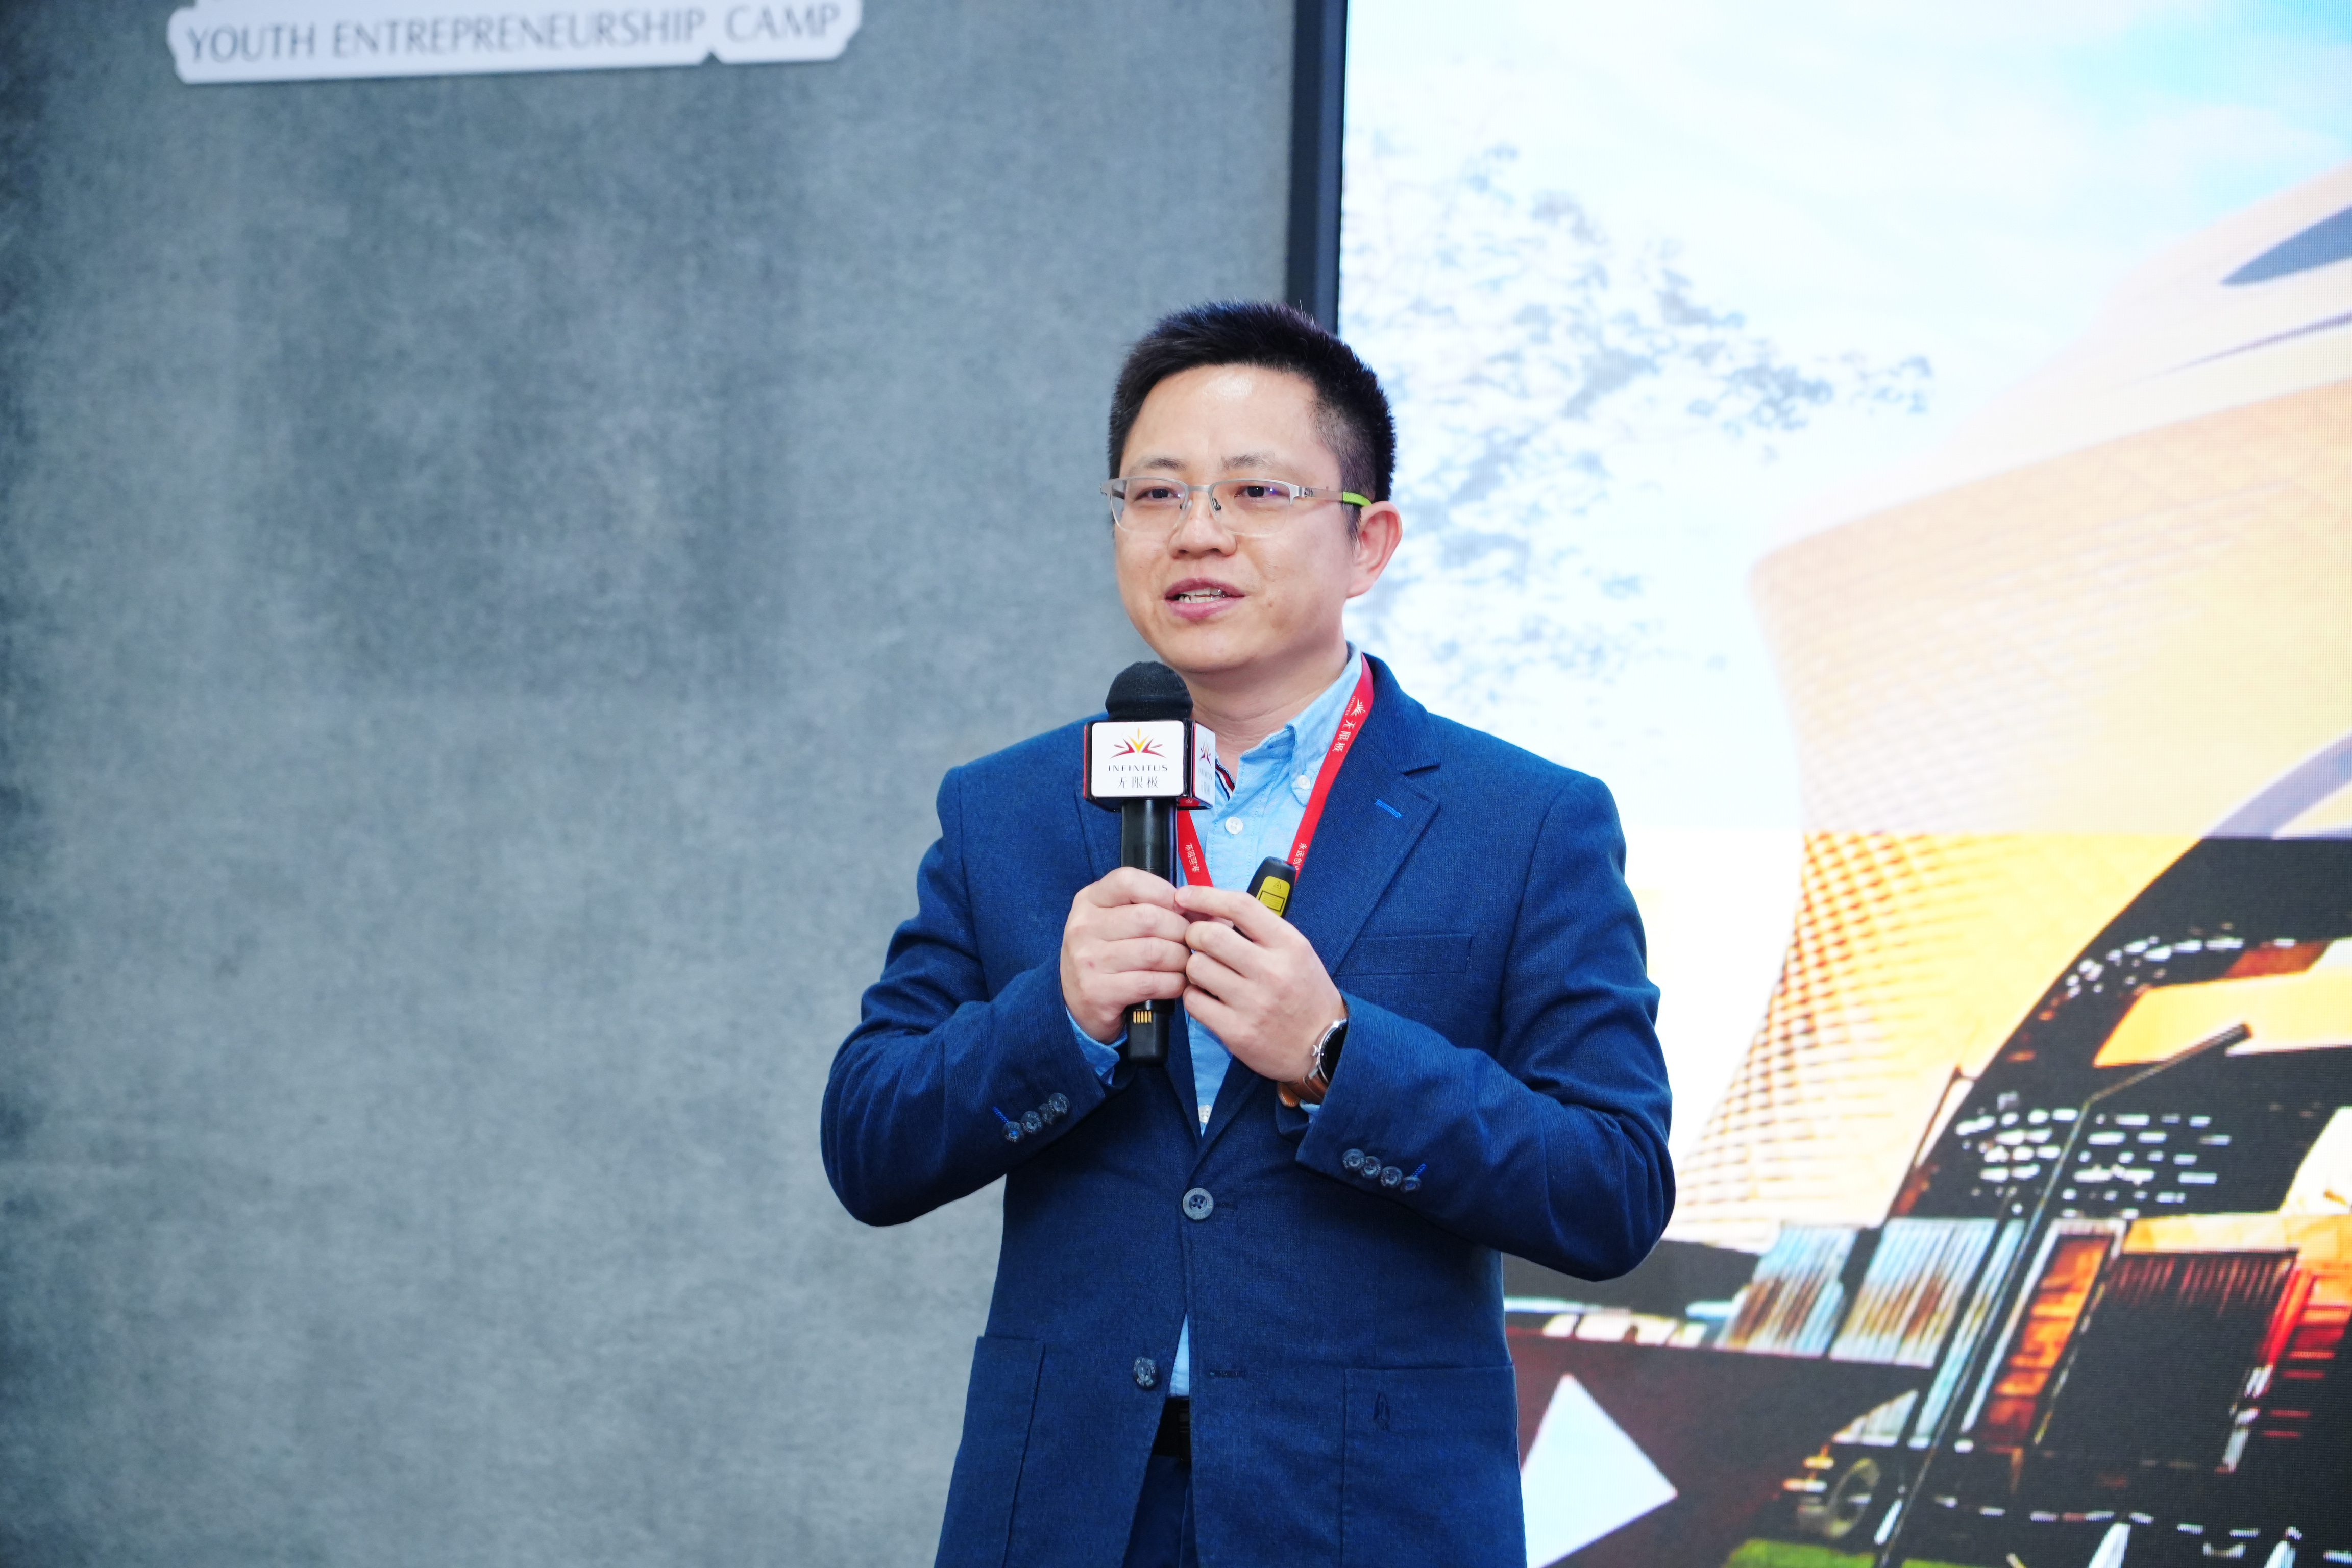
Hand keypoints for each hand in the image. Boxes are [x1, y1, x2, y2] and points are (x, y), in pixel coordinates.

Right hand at [1061, 868, 1192, 1043]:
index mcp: (1089, 900)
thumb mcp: (1118, 921)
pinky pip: (1150, 983)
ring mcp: (1087, 960)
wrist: (1076, 1002)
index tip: (1182, 909)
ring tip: (1186, 964)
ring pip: (1154, 952)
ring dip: (1181, 960)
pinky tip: (1177, 984)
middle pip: (1149, 918)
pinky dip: (1174, 984)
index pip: (1129, 881)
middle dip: (1181, 931)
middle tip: (1191, 943)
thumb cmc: (1110, 955)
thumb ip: (1153, 906)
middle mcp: (1083, 926)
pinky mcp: (1096, 992)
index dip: (1165, 892)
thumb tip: (1207, 910)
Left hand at [1174, 883, 1345, 1083]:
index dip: (1205, 896)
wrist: (1327, 1045)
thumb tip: (1210, 910)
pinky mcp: (1237, 1032)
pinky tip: (1207, 997)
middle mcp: (1272, 971)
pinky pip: (1193, 1001)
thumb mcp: (1296, 951)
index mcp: (1289, 945)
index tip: (1185, 896)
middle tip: (1197, 942)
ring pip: (1196, 967)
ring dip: (1193, 967)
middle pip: (1209, 935)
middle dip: (1194, 934)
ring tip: (1207, 973)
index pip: (1240, 906)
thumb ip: (1259, 930)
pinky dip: (1193, 995)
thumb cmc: (1305, 993)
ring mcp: (1254, 1004)